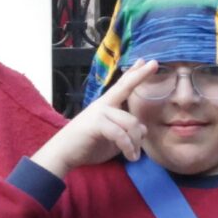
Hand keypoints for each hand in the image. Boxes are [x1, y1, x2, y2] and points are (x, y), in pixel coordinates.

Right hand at [32, 60, 156, 177]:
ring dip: (136, 142)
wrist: (63, 154)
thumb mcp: (113, 139)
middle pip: (125, 87)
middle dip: (140, 75)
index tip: (144, 61)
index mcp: (106, 106)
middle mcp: (103, 105)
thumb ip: (127, 132)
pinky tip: (130, 156)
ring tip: (135, 155)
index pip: (122, 87)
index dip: (133, 74)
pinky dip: (128, 147)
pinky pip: (121, 134)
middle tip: (153, 62)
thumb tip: (143, 129)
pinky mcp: (96, 123)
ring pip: (131, 122)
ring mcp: (99, 112)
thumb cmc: (86, 145)